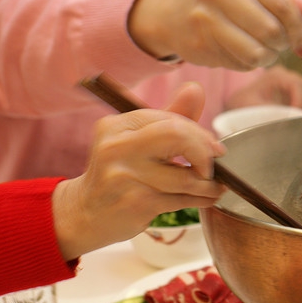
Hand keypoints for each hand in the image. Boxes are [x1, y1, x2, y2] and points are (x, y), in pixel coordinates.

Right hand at [52, 83, 226, 260]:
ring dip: (209, 185)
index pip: (170, 120)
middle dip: (205, 152)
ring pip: (187, 176)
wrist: (86, 213)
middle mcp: (117, 147)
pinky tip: (204, 199)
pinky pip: (183, 199)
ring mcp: (125, 176)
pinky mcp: (137, 202)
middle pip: (177, 135)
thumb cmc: (120, 173)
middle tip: (214, 165)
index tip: (214, 148)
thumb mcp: (138, 141)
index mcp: (117, 125)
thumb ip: (170, 116)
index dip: (200, 134)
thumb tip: (196, 89)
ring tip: (214, 187)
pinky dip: (202, 199)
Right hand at [128, 0, 301, 69]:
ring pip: (257, 53)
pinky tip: (236, 51)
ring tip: (259, 49)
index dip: (300, 31)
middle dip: (281, 45)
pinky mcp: (198, 43)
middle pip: (272, 31)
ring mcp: (205, 17)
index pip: (283, 5)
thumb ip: (288, 2)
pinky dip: (247, 64)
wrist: (172, 12)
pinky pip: (240, 65)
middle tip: (275, 43)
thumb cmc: (224, 0)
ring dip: (266, 58)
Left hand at [224, 65, 301, 112]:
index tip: (296, 118)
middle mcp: (290, 78)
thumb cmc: (242, 105)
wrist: (241, 109)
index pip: (297, 85)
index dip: (300, 101)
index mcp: (277, 75)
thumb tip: (288, 117)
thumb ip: (266, 109)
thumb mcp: (247, 105)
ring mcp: (298, 87)